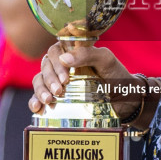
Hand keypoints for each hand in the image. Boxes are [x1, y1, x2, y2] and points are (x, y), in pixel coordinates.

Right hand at [28, 41, 146, 121]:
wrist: (125, 100)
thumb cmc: (116, 76)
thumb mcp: (106, 61)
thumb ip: (88, 54)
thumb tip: (64, 59)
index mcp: (72, 54)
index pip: (55, 52)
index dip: (56, 63)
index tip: (65, 78)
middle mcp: (62, 67)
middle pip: (45, 67)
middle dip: (49, 79)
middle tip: (59, 91)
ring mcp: (58, 83)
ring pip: (39, 81)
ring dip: (40, 90)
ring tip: (49, 100)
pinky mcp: (57, 99)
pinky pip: (39, 97)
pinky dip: (34, 101)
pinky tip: (37, 108)